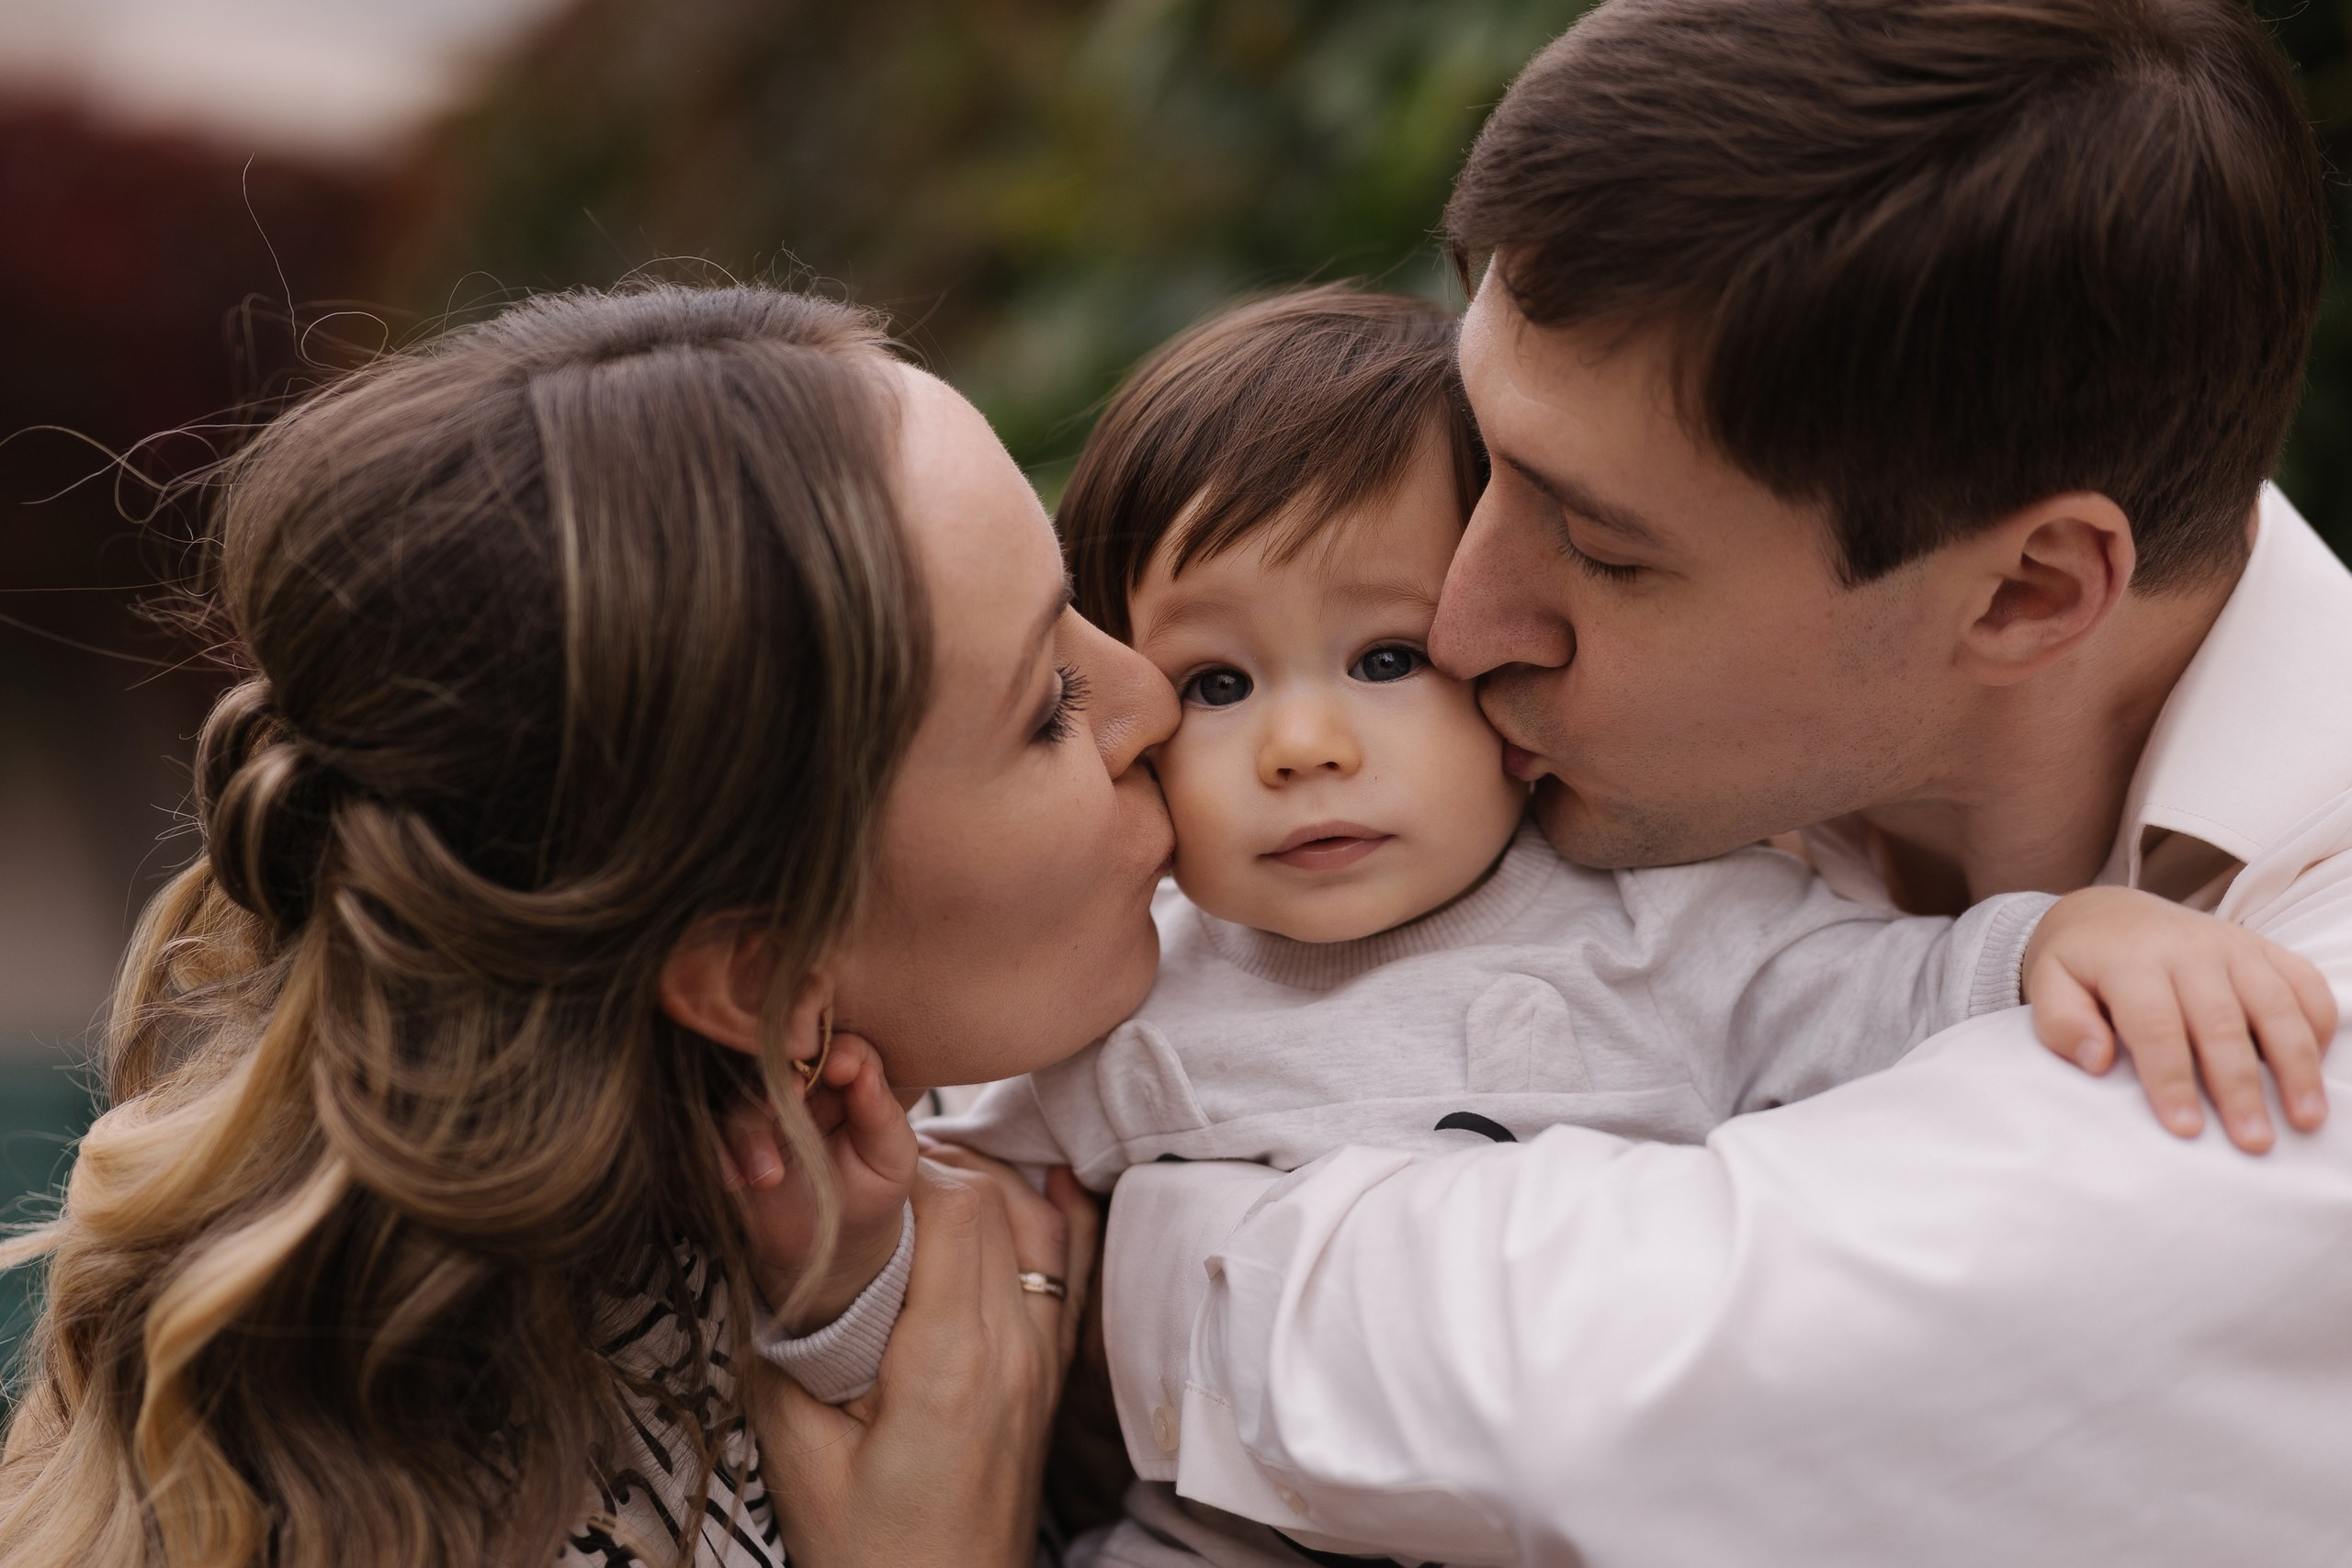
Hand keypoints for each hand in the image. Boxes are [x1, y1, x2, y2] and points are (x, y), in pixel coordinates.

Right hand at [720, 1027, 917, 1329]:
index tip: (841, 1069)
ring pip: (745, 1104)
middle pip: (782, 1067)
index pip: (840, 1048)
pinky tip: (735, 1181)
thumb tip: (862, 1071)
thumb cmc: (873, 1188)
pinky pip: (716, 1139)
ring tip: (769, 1178)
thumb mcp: (891, 1156)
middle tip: (790, 1097)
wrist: (839, 1242)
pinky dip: (722, 1157)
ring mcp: (763, 1115)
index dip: (840, 1052)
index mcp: (845, 1080)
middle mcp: (801, 1088)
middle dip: (783, 1083)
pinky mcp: (734, 1146)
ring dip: (753, 1136)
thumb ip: (879, 1114)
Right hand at [750, 1155, 1099, 1567]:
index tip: (848, 1162)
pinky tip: (1047, 1176)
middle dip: (930, 1160)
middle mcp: (1013, 1349)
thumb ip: (788, 1351)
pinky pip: (1071, 1270)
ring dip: (984, 1180)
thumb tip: (776, 1256)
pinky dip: (1057, 1215)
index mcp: (950, 1362)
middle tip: (867, 1160)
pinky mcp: (1050, 1378)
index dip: (901, 1164)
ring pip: (1037, 1223)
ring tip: (920, 1171)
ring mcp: (1043, 1361)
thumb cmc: (867, 1553)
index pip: (954, 1207)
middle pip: (993, 1201)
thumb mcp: (798, 1457)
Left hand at [2025, 886, 2338, 1151]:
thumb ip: (2061, 1022)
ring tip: (2306, 1118)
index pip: (2156, 1026)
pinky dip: (2320, 1024)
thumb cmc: (2081, 966)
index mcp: (2132, 961)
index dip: (2172, 1080)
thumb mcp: (2050, 985)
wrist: (2109, 913)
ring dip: (2296, 1064)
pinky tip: (2321, 1068)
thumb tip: (2096, 1059)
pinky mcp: (2263, 948)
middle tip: (2254, 1142)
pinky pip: (2305, 982)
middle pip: (2222, 1024)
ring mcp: (2233, 945)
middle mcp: (2189, 950)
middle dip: (2240, 1087)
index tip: (2185, 1129)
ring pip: (2275, 1005)